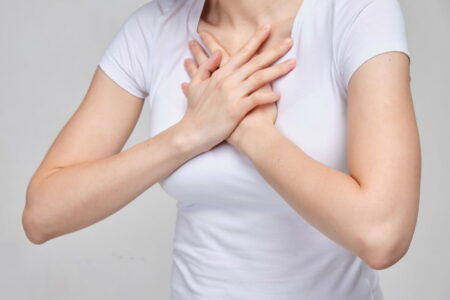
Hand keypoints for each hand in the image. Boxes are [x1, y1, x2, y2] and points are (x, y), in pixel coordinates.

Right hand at [180, 24, 295, 152]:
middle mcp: (228, 81)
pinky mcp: (237, 110)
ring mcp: (233, 95)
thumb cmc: (195, 111)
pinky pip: (256, 100)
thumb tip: (217, 54)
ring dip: (277, 70)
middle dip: (274, 50)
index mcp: (220, 74)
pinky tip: (279, 94)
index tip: (268, 29)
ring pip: (259, 78)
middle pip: (255, 62)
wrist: (192, 132)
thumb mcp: (195, 85)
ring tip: (292, 63)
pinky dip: (268, 97)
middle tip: (289, 41)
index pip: (242, 53)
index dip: (256, 39)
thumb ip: (206, 68)